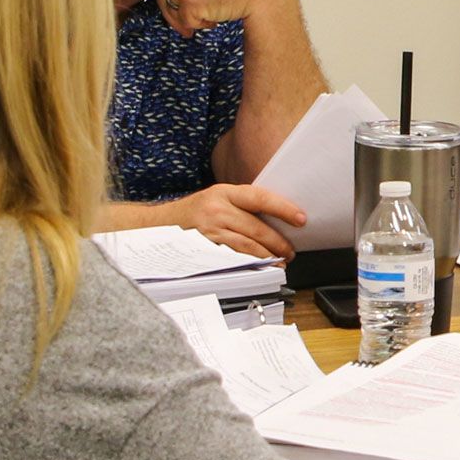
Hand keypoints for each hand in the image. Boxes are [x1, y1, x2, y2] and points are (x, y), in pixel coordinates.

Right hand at [159, 184, 305, 258]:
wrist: (159, 224)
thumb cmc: (193, 212)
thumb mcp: (216, 199)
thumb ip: (241, 205)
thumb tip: (276, 219)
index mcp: (224, 193)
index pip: (260, 198)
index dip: (283, 208)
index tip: (300, 218)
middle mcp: (216, 210)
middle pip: (256, 228)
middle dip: (278, 242)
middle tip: (290, 250)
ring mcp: (209, 231)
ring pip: (247, 246)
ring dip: (267, 256)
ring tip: (279, 260)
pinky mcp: (204, 250)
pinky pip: (232, 258)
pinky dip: (249, 264)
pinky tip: (258, 266)